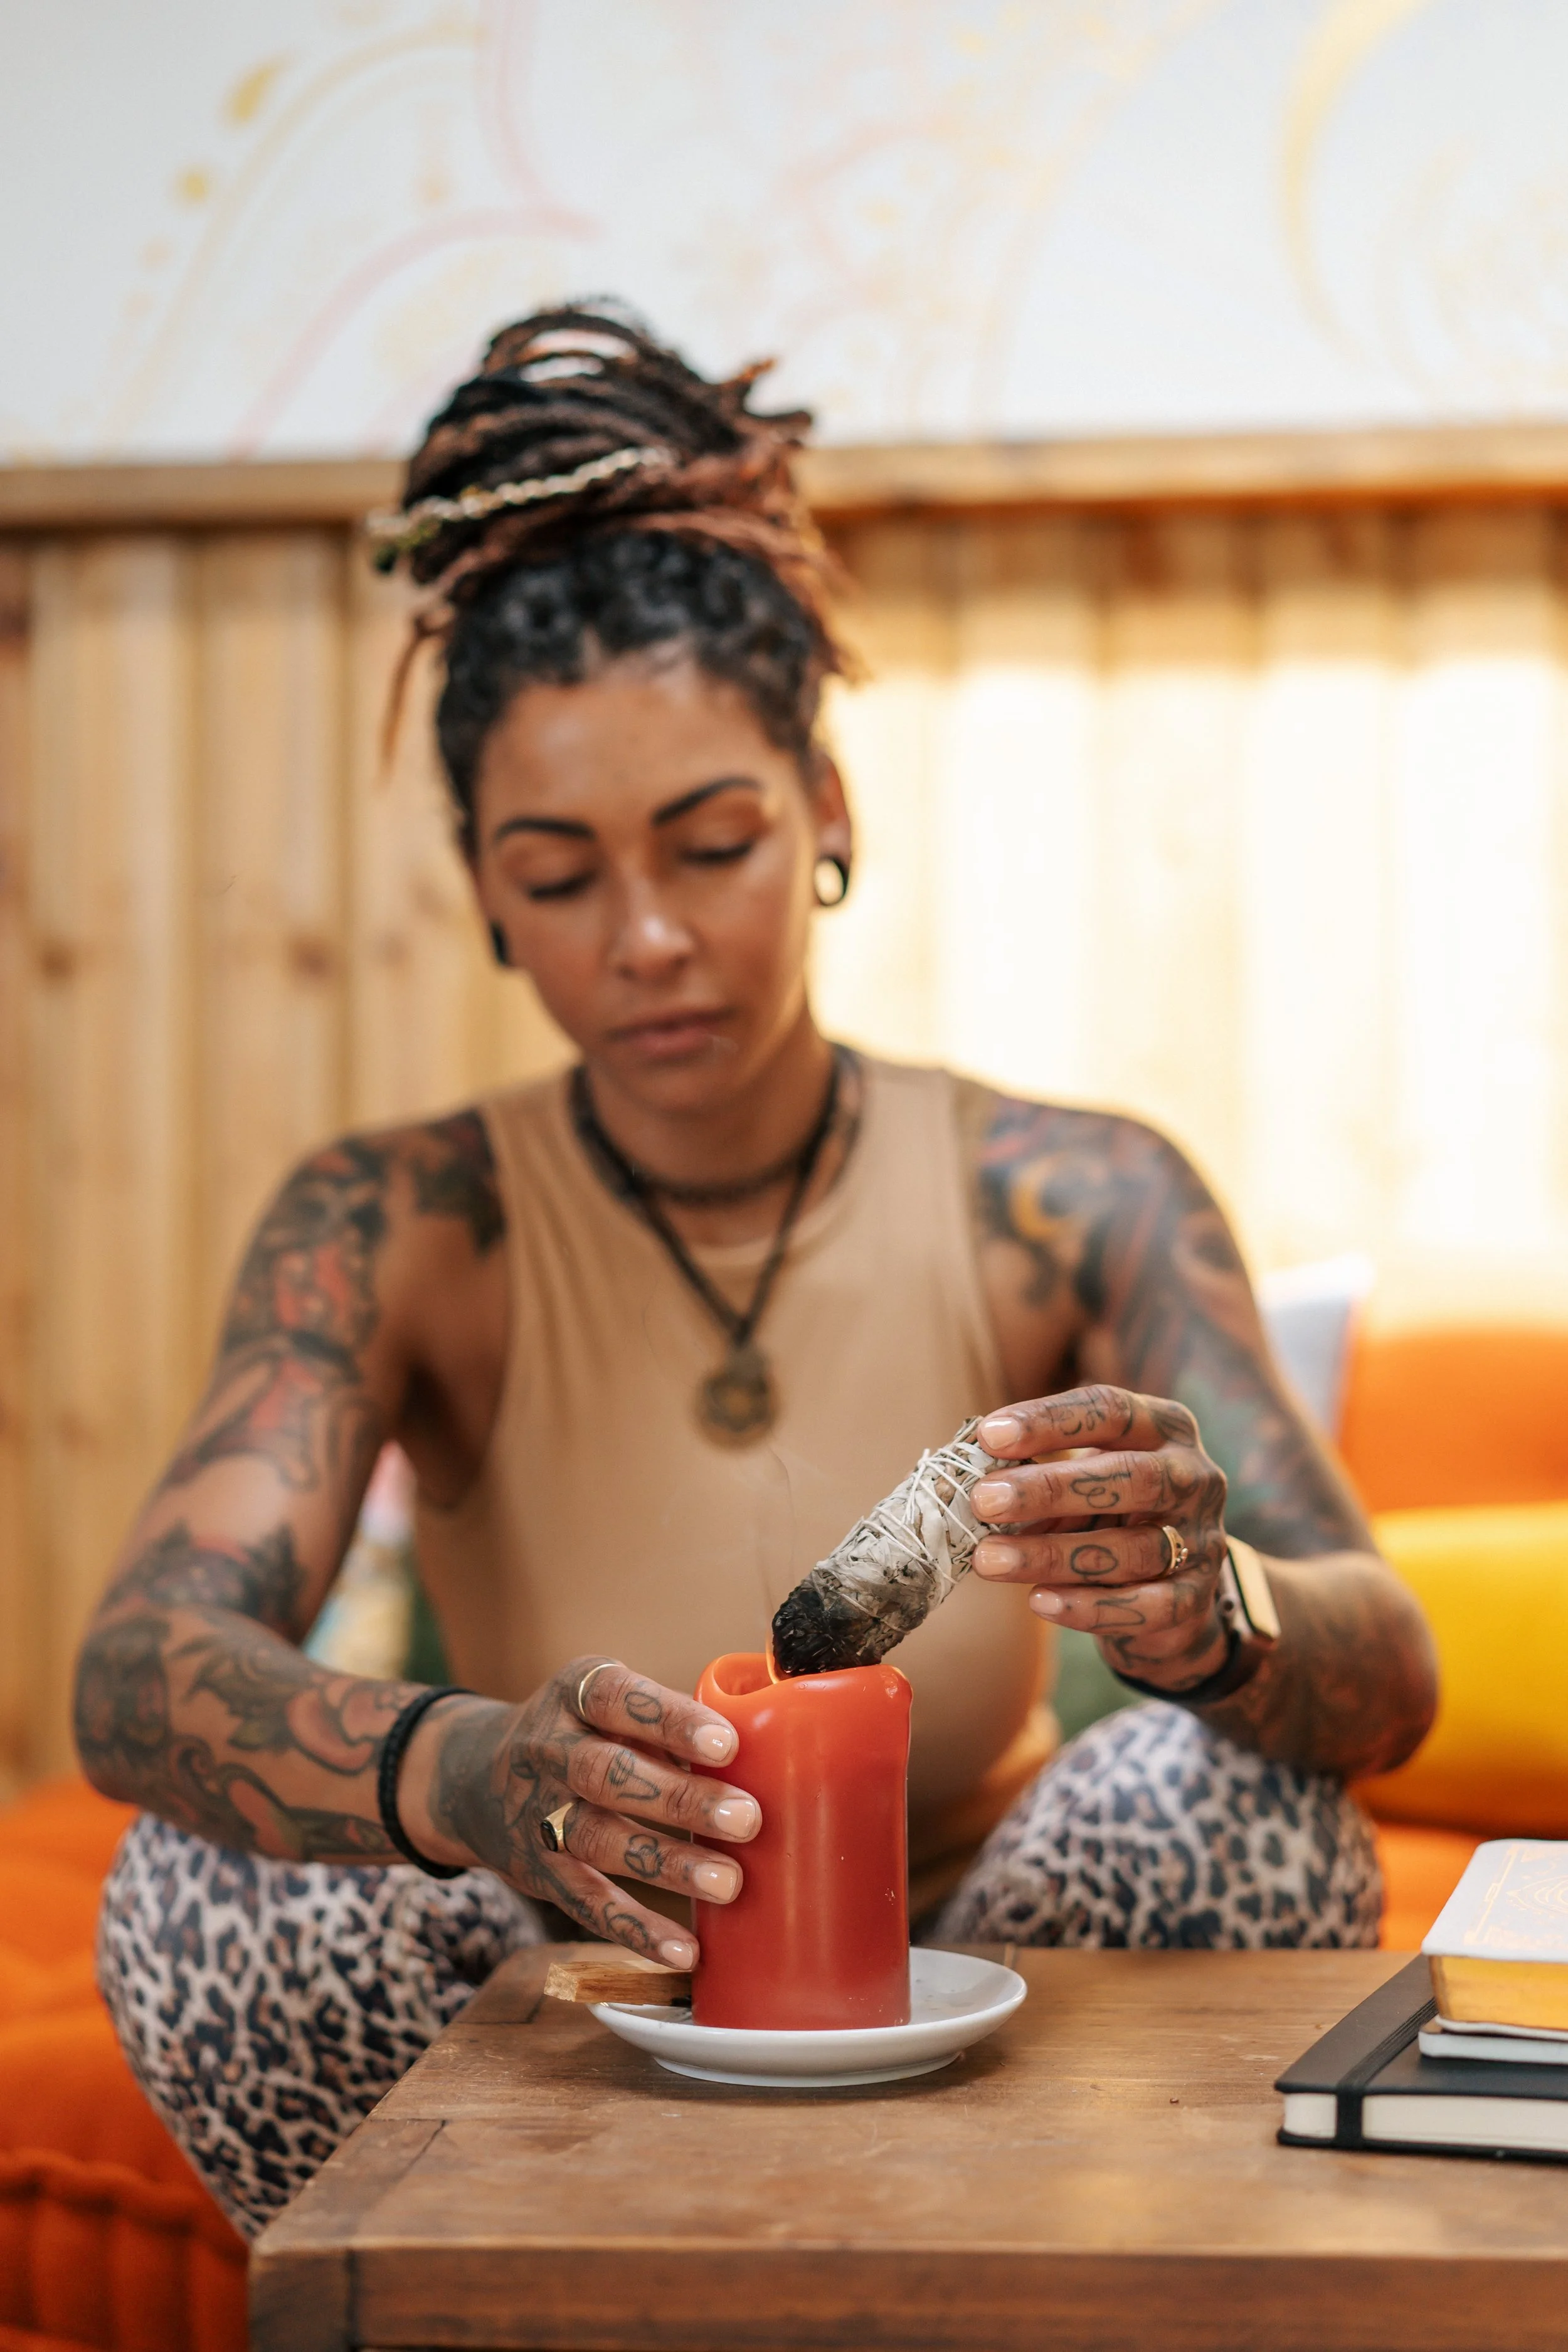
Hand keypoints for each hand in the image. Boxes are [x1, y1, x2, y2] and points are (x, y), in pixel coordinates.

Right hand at [400, 1656, 760, 1968]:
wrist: (471, 1777)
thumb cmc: (579, 1732)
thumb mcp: (603, 1702)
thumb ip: (665, 1720)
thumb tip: (763, 1747)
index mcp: (574, 1695)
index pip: (618, 1699)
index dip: (670, 1720)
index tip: (726, 1744)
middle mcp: (549, 1751)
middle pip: (610, 1774)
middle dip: (680, 1799)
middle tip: (747, 1818)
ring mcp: (540, 1815)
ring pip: (601, 1841)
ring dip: (667, 1864)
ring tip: (729, 1883)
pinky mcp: (540, 1872)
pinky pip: (588, 1904)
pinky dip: (636, 1929)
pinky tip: (685, 1950)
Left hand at [969, 1384, 1230, 1692]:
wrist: (1167, 1593)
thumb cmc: (1107, 1513)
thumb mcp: (1079, 1480)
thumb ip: (1038, 1473)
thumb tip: (972, 1481)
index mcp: (1165, 1427)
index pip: (1111, 1410)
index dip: (1049, 1421)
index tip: (989, 1436)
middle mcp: (1195, 1477)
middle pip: (1131, 1477)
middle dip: (1050, 1488)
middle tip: (984, 1500)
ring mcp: (1203, 1540)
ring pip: (1132, 1549)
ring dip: (1052, 1554)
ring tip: (988, 1559)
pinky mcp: (1196, 1600)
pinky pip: (1145, 1607)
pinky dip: (1089, 1607)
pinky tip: (1038, 1601)